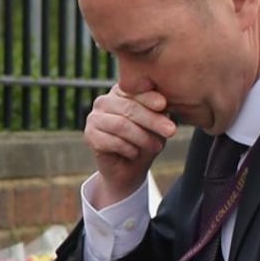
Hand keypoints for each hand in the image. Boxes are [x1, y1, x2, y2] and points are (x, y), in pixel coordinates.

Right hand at [84, 84, 177, 207]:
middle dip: (152, 120)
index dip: (149, 98)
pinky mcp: (89, 136)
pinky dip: (129, 149)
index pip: (134, 91)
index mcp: (120, 92)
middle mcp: (104, 101)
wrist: (129, 170)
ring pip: (121, 125)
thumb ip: (157, 112)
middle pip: (129, 108)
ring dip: (142, 138)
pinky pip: (112, 141)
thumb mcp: (156, 124)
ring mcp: (94, 118)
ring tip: (156, 147)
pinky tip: (135, 153)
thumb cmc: (145, 141)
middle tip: (170, 131)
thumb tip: (163, 104)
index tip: (164, 105)